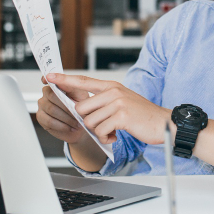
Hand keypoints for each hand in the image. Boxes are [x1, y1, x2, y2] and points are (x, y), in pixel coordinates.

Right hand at [35, 78, 88, 144]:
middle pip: (52, 95)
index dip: (48, 79)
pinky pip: (49, 121)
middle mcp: (47, 92)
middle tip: (78, 114)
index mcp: (57, 84)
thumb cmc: (82, 109)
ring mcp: (42, 104)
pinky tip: (69, 127)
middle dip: (67, 106)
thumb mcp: (83, 96)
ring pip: (51, 109)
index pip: (51, 79)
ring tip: (77, 123)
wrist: (81, 126)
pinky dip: (62, 125)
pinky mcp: (41, 117)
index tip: (47, 80)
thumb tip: (64, 83)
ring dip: (66, 118)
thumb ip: (74, 87)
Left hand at [46, 73, 169, 145]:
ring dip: (99, 132)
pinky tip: (117, 135)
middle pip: (81, 108)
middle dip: (89, 122)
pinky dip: (107, 137)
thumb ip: (103, 102)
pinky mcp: (121, 115)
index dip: (64, 79)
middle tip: (104, 126)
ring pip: (90, 121)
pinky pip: (101, 130)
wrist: (165, 123)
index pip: (82, 81)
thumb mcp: (122, 103)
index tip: (48, 76)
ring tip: (113, 131)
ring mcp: (117, 102)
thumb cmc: (142, 116)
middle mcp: (113, 91)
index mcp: (111, 86)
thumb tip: (83, 110)